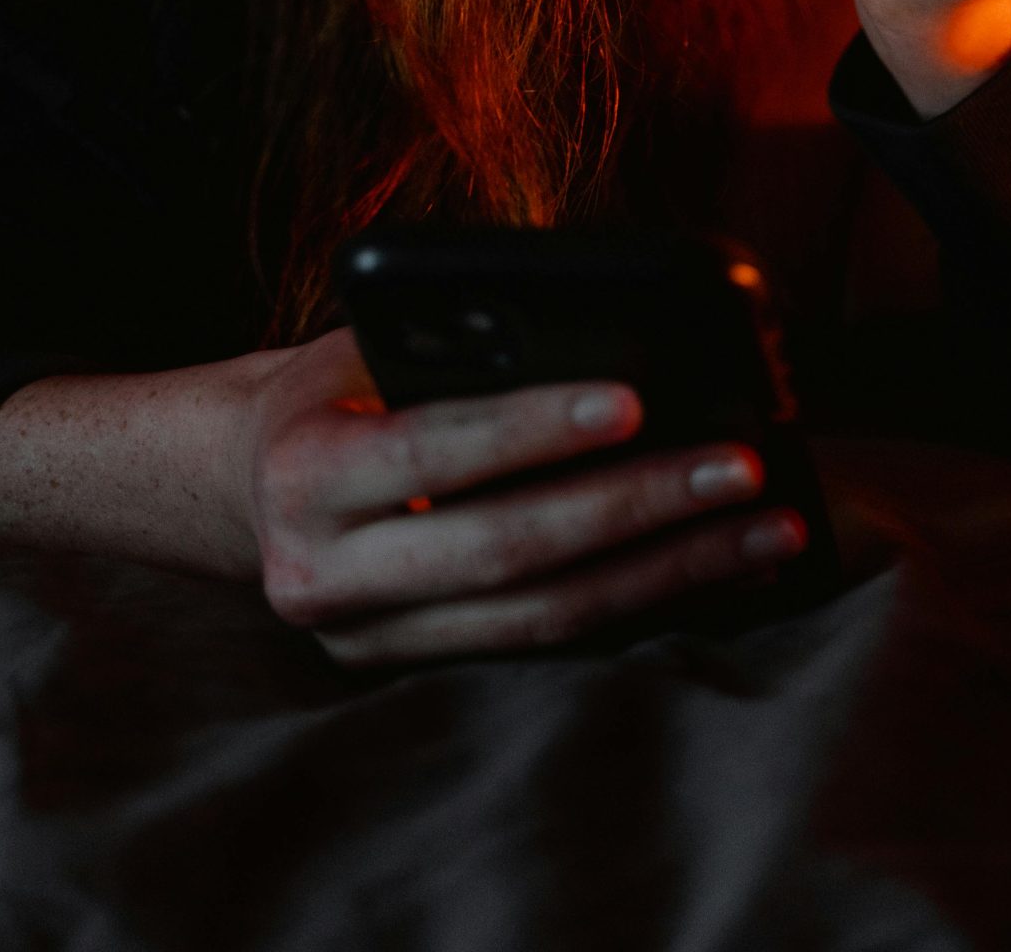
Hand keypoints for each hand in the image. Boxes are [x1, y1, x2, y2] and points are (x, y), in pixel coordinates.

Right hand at [232, 327, 805, 664]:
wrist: (247, 483)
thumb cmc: (332, 388)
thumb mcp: (365, 346)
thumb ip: (454, 351)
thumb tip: (605, 342)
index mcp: (306, 475)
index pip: (436, 453)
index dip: (534, 428)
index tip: (632, 400)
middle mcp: (325, 575)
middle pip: (508, 549)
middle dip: (637, 508)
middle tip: (743, 466)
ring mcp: (370, 641)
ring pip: (542, 615)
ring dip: (668, 571)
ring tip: (763, 526)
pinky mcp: (415, 669)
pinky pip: (543, 639)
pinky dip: (638, 600)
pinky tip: (713, 564)